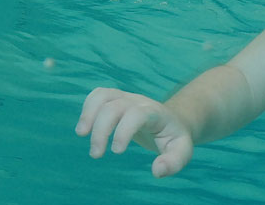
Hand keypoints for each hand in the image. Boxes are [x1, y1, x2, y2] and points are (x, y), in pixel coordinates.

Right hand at [76, 87, 193, 177]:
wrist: (172, 120)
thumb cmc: (174, 138)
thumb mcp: (182, 151)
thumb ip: (174, 161)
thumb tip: (157, 170)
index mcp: (156, 114)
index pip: (137, 114)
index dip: (124, 130)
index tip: (117, 152)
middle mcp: (139, 102)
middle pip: (115, 106)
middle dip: (101, 130)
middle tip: (96, 154)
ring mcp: (127, 98)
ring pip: (103, 95)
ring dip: (88, 114)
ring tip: (82, 134)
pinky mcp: (117, 99)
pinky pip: (98, 94)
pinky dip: (88, 107)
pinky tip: (86, 127)